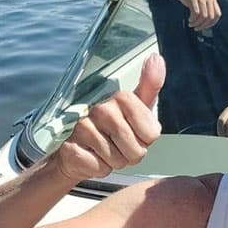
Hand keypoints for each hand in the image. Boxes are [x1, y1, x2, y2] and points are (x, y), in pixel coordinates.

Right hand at [53, 55, 165, 180]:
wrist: (81, 151)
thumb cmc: (114, 129)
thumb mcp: (138, 108)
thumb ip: (150, 86)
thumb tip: (156, 58)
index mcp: (120, 98)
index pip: (151, 133)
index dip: (146, 140)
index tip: (137, 134)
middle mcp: (100, 109)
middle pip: (135, 149)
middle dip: (131, 155)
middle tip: (121, 146)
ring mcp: (82, 128)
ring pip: (117, 159)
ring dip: (115, 162)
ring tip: (106, 151)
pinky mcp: (70, 148)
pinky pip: (99, 168)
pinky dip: (99, 169)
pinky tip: (92, 157)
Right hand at [174, 0, 221, 30]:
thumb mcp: (199, 0)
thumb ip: (204, 8)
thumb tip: (206, 21)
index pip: (217, 14)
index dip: (212, 23)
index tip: (205, 27)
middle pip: (210, 17)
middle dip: (203, 25)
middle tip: (196, 28)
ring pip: (203, 16)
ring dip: (197, 23)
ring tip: (191, 24)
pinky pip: (196, 13)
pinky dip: (193, 19)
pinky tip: (190, 20)